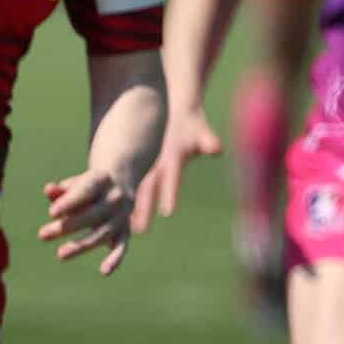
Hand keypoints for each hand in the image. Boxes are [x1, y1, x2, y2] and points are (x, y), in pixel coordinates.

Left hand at [39, 167, 135, 274]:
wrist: (119, 182)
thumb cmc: (86, 185)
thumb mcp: (74, 183)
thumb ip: (60, 190)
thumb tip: (48, 190)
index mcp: (102, 180)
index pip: (86, 191)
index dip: (69, 202)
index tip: (51, 213)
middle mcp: (115, 198)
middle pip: (92, 214)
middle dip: (67, 226)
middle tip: (42, 235)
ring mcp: (121, 216)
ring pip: (103, 233)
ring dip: (82, 245)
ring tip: (60, 254)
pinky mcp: (125, 231)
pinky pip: (122, 246)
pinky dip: (115, 259)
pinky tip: (104, 272)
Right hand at [132, 109, 222, 230]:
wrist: (179, 112)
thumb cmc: (195, 126)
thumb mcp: (203, 132)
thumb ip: (209, 141)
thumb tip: (216, 149)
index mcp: (173, 157)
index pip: (171, 178)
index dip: (169, 194)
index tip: (167, 214)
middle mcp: (160, 164)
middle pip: (149, 188)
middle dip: (144, 208)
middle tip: (140, 231)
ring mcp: (154, 166)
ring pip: (142, 190)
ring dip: (136, 208)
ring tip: (131, 229)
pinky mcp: (151, 169)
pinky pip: (141, 188)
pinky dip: (134, 201)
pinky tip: (128, 216)